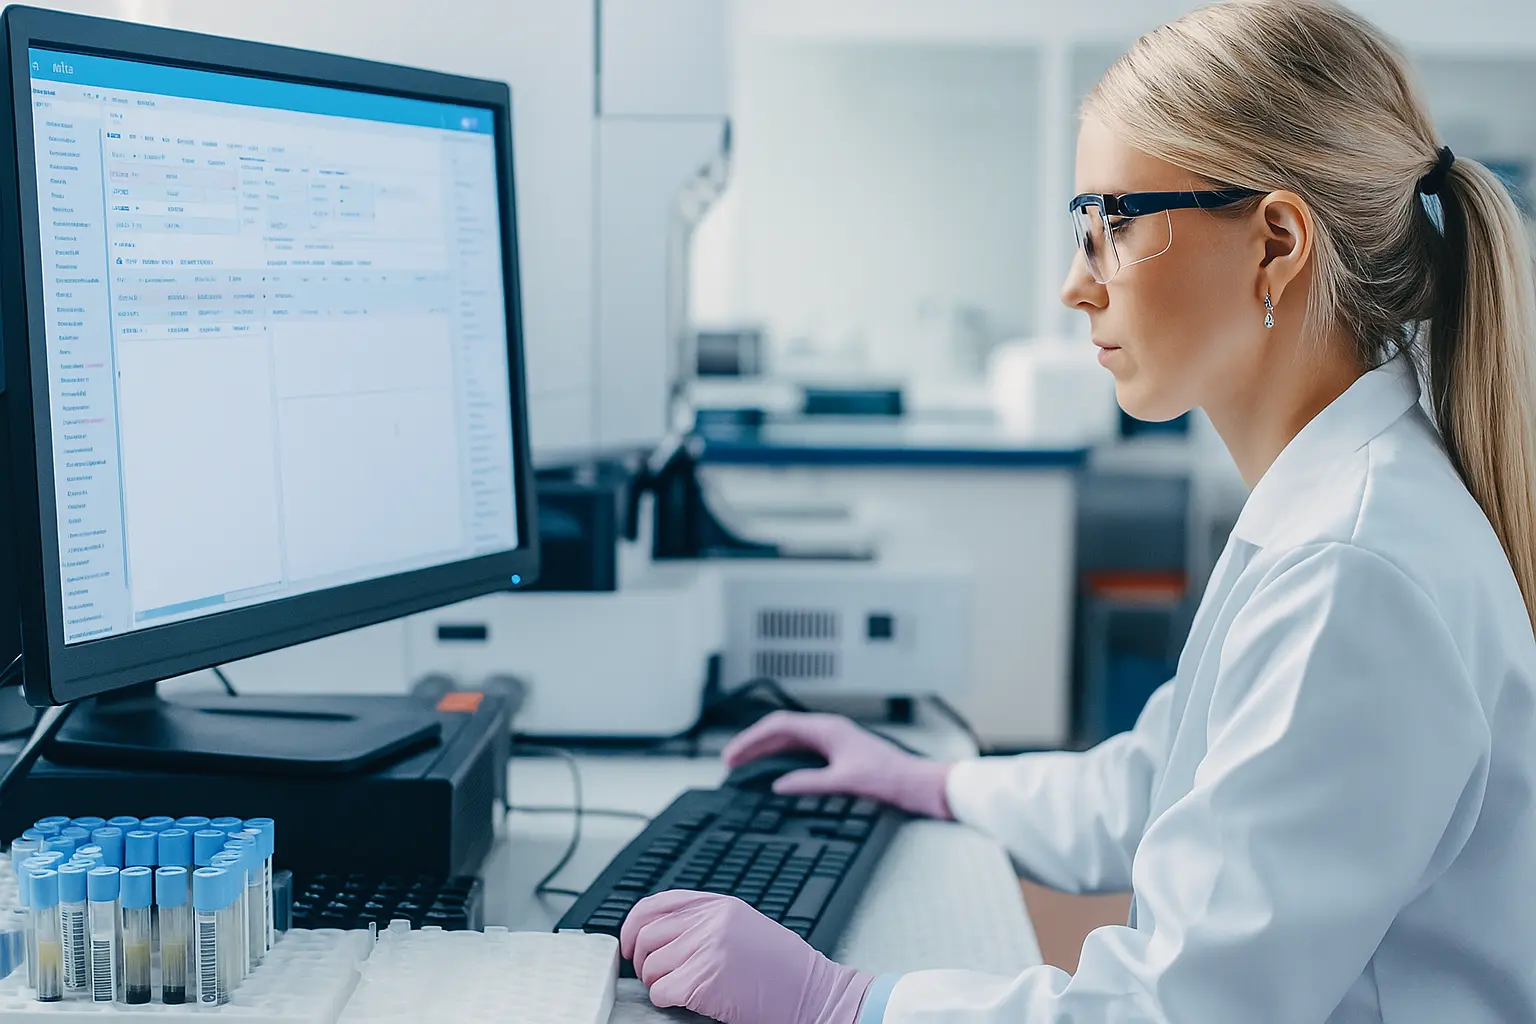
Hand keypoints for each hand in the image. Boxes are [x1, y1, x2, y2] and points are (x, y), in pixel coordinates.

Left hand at [621, 891, 873, 1023]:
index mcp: (720, 904)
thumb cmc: (785, 971)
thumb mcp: (744, 927)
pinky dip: (666, 1000)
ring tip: (682, 990)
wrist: (817, 995)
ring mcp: (708, 949)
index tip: (629, 944)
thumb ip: (705, 922)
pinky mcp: (705, 981)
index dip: (632, 925)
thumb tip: (658, 935)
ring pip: (651, 966)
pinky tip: (687, 1002)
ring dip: (658, 983)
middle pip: (647, 935)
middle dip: (643, 961)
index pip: (655, 904)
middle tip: (656, 976)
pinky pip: (662, 991)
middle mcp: (711, 921)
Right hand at [722, 711, 954, 818]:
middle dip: (753, 744)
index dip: (751, 739)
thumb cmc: (892, 778)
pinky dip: (783, 759)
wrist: (921, 785)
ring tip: (744, 765)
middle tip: (729, 762)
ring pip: (790, 741)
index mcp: (828, 728)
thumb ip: (809, 782)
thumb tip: (778, 785)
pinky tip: (774, 772)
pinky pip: (802, 752)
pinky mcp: (840, 755)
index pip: (779, 726)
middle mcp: (829, 730)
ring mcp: (835, 741)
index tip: (731, 755)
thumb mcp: (846, 782)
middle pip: (781, 731)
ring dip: (766, 751)